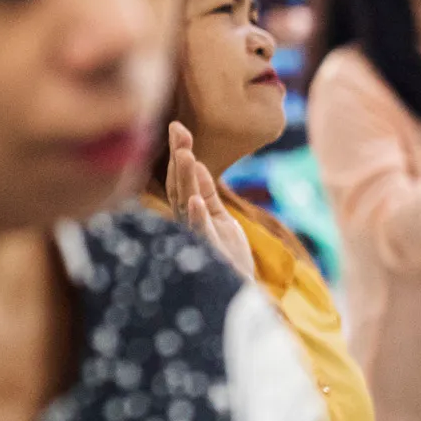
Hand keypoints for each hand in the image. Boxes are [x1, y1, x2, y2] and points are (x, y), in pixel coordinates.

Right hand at [165, 123, 255, 280]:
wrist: (242, 294)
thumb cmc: (230, 259)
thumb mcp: (223, 220)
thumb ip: (209, 196)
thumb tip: (197, 165)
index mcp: (191, 213)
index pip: (180, 179)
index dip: (179, 152)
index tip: (178, 126)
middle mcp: (187, 223)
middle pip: (178, 186)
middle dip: (178, 157)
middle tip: (178, 129)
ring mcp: (196, 238)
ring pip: (186, 204)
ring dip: (185, 180)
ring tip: (186, 156)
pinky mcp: (210, 254)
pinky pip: (200, 234)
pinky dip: (197, 218)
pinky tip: (197, 201)